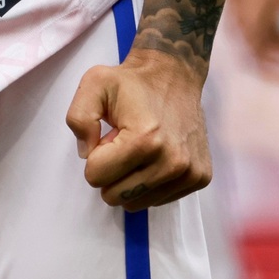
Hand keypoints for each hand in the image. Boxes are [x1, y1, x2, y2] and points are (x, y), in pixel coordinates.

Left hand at [64, 48, 211, 210]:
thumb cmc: (133, 82)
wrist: (175, 75)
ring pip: (135, 203)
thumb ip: (79, 118)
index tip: (109, 136)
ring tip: (140, 149)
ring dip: (130, 179)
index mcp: (144, 140)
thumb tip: (86, 153)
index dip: (95, 155)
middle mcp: (171, 161)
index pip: (95, 177)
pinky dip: (150, 183)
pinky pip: (158, 200)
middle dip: (111, 171)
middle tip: (123, 144)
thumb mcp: (94, 85)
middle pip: (114, 196)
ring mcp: (189, 172)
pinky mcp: (200, 178)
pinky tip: (157, 156)